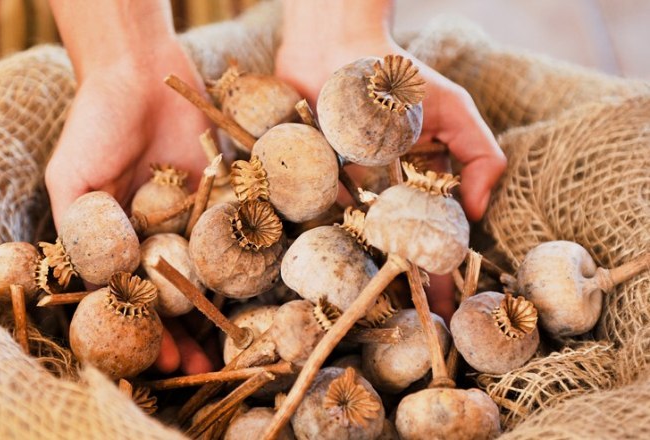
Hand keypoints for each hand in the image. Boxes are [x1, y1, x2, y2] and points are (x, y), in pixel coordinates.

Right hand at [47, 0, 212, 373]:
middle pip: (169, 298)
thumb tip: (109, 277)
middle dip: (181, 334)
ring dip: (211, 315)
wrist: (139, 75)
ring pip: (203, 277)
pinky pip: (231, 239)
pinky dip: (239, 268)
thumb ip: (81, 229)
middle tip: (195, 366)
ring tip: (224, 349)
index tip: (152, 358)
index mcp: (114, 243)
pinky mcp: (220, 200)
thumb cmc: (94, 127)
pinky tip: (249, 297)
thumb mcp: (72, 180)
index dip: (139, 331)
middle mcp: (153, 239)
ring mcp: (188, 223)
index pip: (128, 299)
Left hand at [276, 0, 505, 316]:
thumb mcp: (453, 111)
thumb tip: (476, 212)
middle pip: (388, 251)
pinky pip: (308, 218)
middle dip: (400, 288)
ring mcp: (339, 192)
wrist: (337, 47)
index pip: (427, 238)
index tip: (445, 307)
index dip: (438, 273)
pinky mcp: (304, 182)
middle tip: (407, 324)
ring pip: (350, 244)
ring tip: (367, 313)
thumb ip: (479, 156)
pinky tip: (321, 278)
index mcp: (410, 187)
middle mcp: (376, 195)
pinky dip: (311, 244)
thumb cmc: (399, 78)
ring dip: (359, 277)